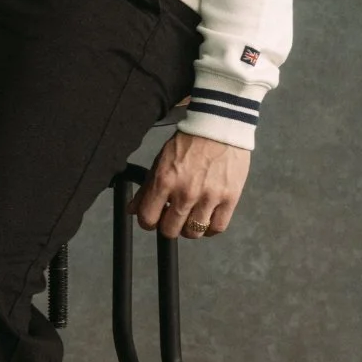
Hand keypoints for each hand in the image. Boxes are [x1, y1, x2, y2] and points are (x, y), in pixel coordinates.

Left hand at [132, 132, 250, 238]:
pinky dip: (210, 229)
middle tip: (171, 217)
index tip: (152, 218)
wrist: (218, 128)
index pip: (148, 218)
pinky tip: (206, 219)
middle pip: (170, 230)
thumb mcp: (160, 161)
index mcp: (164, 180)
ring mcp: (209, 197)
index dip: (147, 222)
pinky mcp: (230, 198)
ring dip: (189, 229)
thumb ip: (147, 188)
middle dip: (167, 226)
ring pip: (193, 232)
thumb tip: (132, 209)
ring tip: (189, 217)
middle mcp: (186, 192)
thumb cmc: (188, 143)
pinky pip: (217, 228)